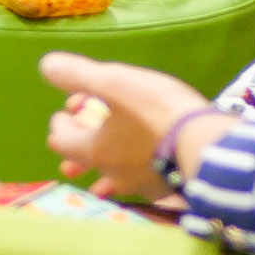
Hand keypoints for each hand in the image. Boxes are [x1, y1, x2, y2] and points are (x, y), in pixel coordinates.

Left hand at [40, 51, 218, 203]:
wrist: (208, 145)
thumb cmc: (156, 112)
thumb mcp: (113, 83)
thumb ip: (78, 74)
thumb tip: (47, 66)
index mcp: (95, 150)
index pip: (62, 141)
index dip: (60, 123)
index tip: (69, 109)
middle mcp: (114, 174)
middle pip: (87, 163)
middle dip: (79, 150)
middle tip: (77, 146)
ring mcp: (142, 185)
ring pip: (115, 178)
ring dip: (107, 167)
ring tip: (106, 171)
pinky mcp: (169, 188)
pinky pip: (145, 182)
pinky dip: (138, 174)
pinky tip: (147, 171)